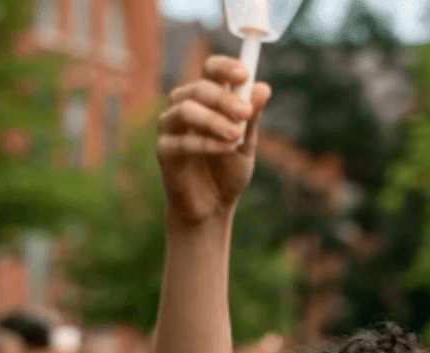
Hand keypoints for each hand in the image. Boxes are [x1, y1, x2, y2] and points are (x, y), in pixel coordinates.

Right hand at [157, 56, 271, 225]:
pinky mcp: (165, 152)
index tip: (244, 73)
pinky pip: (183, 142)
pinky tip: (227, 148)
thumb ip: (252, 118)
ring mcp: (170, 128)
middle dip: (224, 98)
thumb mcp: (246, 144)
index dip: (225, 67)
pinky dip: (207, 143)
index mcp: (205, 99)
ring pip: (185, 110)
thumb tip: (264, 88)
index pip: (210, 70)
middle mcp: (183, 107)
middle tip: (245, 112)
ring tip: (237, 134)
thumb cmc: (228, 171)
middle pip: (198, 88)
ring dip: (213, 120)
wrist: (213, 207)